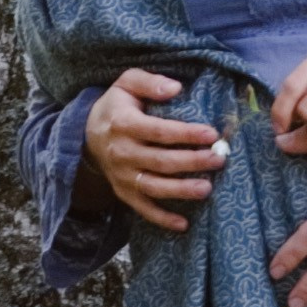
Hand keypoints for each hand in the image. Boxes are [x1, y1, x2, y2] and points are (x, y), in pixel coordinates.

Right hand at [83, 68, 227, 233]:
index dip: (186, 133)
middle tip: (219, 159)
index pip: (159, 131)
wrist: (87, 134)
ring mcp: (122, 176)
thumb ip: (150, 82)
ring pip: (154, 187)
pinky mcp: (124, 192)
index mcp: (124, 124)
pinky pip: (143, 208)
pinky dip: (162, 219)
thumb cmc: (117, 106)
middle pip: (161, 161)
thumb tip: (175, 87)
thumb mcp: (127, 83)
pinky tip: (184, 224)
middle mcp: (121, 152)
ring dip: (181, 191)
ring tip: (206, 189)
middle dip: (192, 161)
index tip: (212, 134)